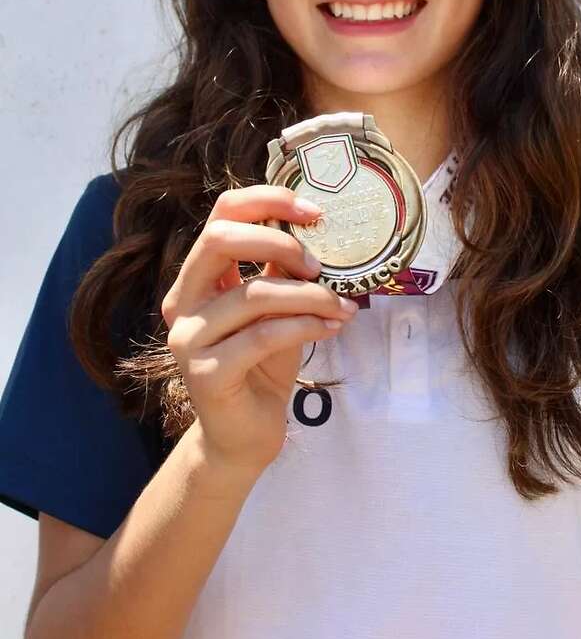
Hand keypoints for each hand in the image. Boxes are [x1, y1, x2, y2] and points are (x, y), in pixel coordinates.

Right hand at [161, 185, 357, 474]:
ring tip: (342, 306)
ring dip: (309, 296)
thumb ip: (282, 271)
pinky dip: (305, 327)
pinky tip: (331, 328)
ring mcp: (187, 339)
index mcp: (196, 279)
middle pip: (218, 240)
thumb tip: (315, 229)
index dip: (265, 201)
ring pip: (253, 294)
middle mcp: (181, 303)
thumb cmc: (262, 367)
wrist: (245, 436)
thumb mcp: (276, 310)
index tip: (314, 211)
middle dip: (278, 242)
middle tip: (319, 264)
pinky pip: (262, 336)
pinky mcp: (205, 374)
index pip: (220, 216)